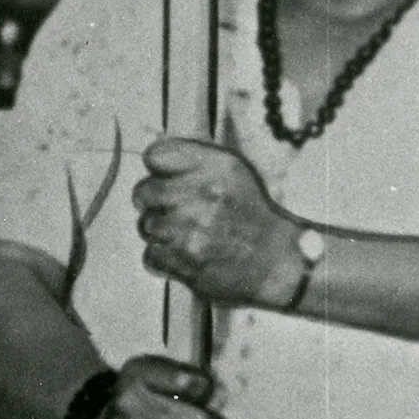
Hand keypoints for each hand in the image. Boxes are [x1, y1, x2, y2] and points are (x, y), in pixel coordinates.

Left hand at [134, 136, 305, 308]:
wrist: (275, 263)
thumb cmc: (251, 216)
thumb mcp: (233, 173)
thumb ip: (194, 161)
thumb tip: (152, 157)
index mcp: (216, 167)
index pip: (156, 156)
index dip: (157, 169)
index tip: (166, 178)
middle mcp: (203, 193)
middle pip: (143, 191)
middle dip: (153, 202)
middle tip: (174, 211)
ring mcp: (192, 229)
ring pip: (146, 225)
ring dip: (160, 233)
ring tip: (186, 236)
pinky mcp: (186, 261)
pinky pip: (151, 254)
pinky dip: (164, 258)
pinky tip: (186, 255)